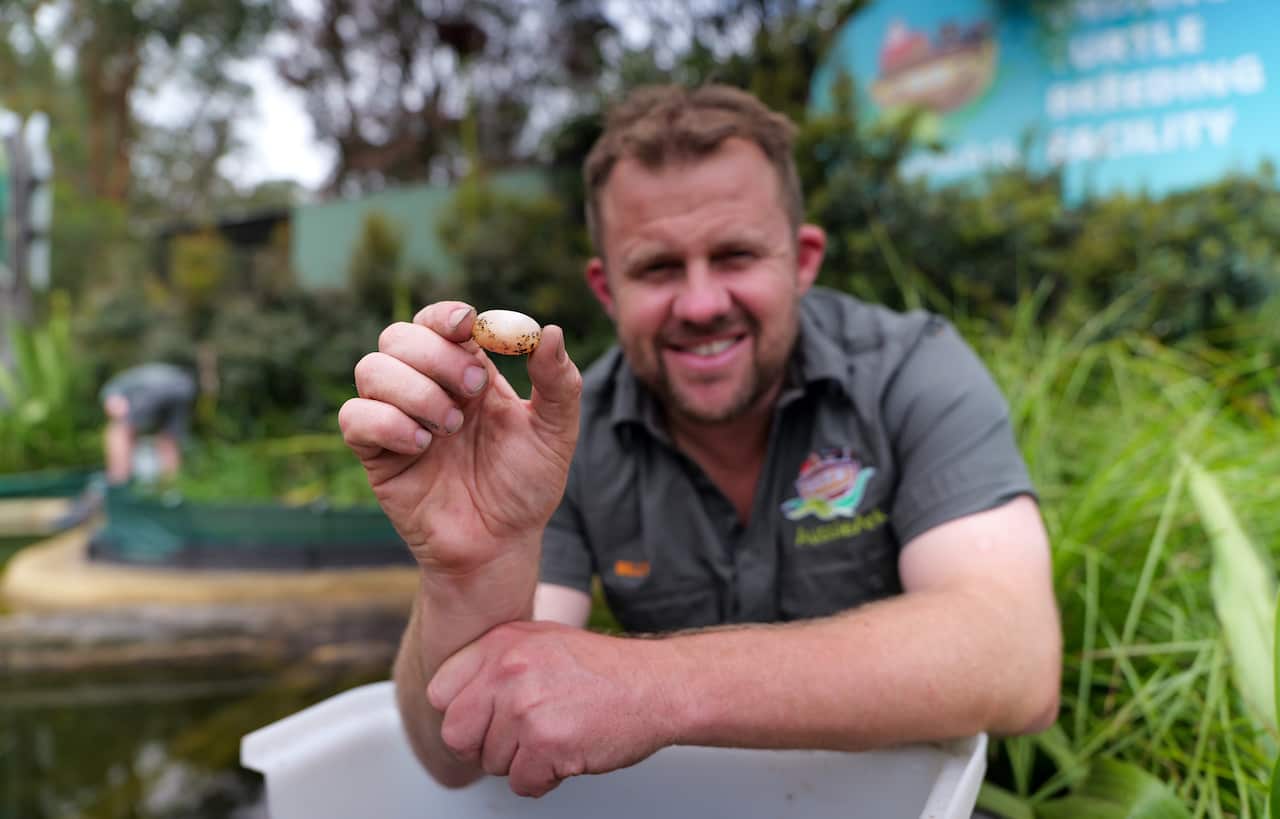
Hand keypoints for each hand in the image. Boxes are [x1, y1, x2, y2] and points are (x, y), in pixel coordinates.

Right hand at [338, 302, 581, 573]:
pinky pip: (354, 416)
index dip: (446, 316)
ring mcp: (396, 418)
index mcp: (467, 372)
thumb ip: (558, 382)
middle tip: (473, 390)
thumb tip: (550, 331)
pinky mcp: (375, 453)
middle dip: (434, 354)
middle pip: (398, 336)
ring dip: (413, 389)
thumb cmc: (525, 486)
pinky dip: (386, 422)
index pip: (440, 322)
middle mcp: (426, 387)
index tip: (468, 325)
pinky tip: (422, 445)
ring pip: (371, 368)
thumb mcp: (554, 432)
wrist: (500, 545)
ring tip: (450, 427)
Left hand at [427, 621, 675, 796]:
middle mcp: (508, 671)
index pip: (441, 692)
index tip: (486, 717)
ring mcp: (527, 707)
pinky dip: (544, 778)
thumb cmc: (603, 668)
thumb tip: (457, 693)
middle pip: (456, 734)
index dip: (463, 712)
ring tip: (556, 734)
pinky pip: (522, 783)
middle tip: (517, 738)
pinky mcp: (548, 743)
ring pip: (491, 763)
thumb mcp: (541, 642)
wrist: (656, 684)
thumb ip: (497, 660)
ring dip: (522, 761)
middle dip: (483, 745)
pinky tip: (566, 753)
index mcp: (501, 643)